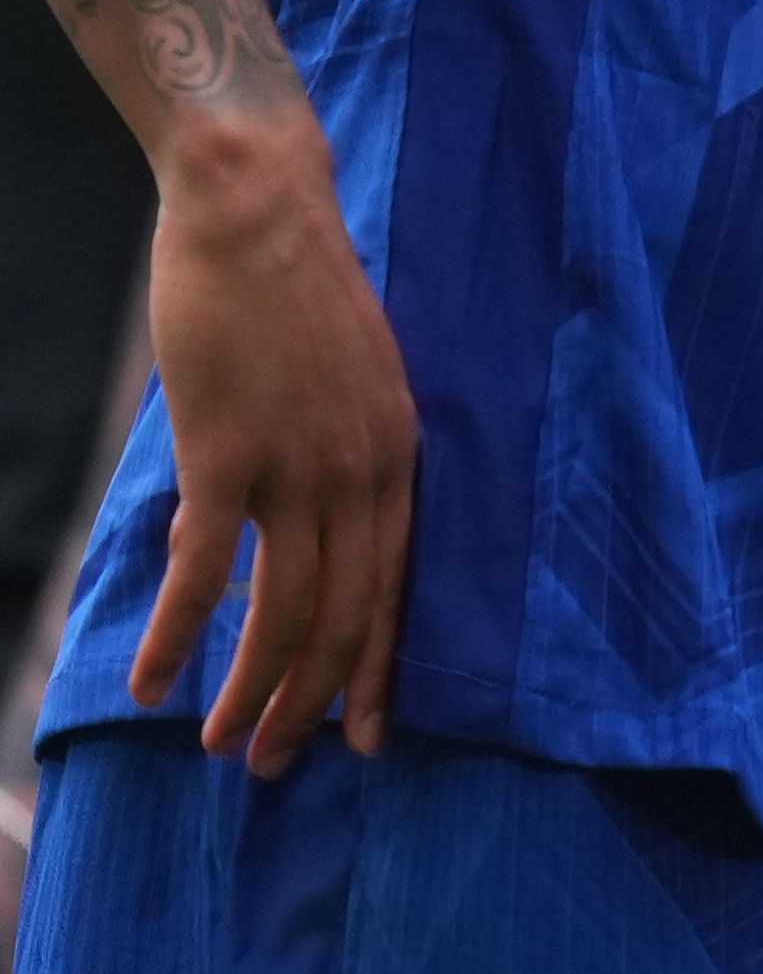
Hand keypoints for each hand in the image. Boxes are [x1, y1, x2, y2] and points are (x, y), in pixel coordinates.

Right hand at [132, 126, 414, 776]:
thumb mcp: (350, 376)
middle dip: (315, 701)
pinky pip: (207, 574)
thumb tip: (307, 506)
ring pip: (285, 612)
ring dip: (253, 690)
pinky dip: (181, 638)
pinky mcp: (230, 456)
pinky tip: (151, 685)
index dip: (380, 666)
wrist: (258, 208)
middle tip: (280, 765)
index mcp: (398, 453)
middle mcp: (364, 470)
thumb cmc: (292, 289)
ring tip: (223, 746)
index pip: (399, 585)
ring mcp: (300, 467)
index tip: (367, 732)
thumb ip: (342, 446)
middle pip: (348, 615)